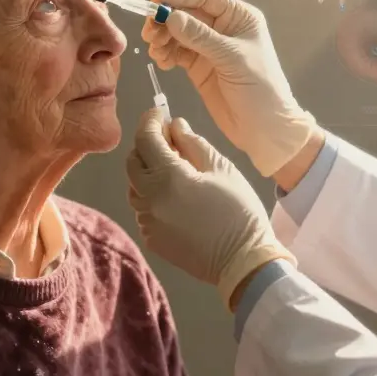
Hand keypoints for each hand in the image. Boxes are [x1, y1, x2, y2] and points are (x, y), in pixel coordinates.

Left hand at [126, 108, 293, 309]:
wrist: (244, 261)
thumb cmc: (239, 210)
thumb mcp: (222, 169)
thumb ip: (193, 144)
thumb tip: (175, 126)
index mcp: (168, 178)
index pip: (146, 139)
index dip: (150, 121)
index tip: (159, 113)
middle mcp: (150, 199)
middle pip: (132, 163)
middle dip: (146, 146)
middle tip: (168, 142)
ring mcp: (148, 222)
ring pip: (134, 187)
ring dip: (147, 173)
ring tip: (173, 171)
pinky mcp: (152, 239)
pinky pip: (143, 209)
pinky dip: (152, 197)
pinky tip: (175, 198)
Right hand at [143, 0, 315, 176]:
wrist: (265, 129)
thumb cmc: (260, 89)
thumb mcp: (232, 59)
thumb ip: (201, 37)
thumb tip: (171, 17)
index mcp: (238, 17)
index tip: (156, 0)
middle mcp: (222, 27)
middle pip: (186, 13)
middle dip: (166, 20)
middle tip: (150, 33)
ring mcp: (209, 47)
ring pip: (178, 33)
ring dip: (163, 38)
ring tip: (156, 51)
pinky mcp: (199, 66)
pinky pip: (177, 52)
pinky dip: (166, 54)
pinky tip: (163, 62)